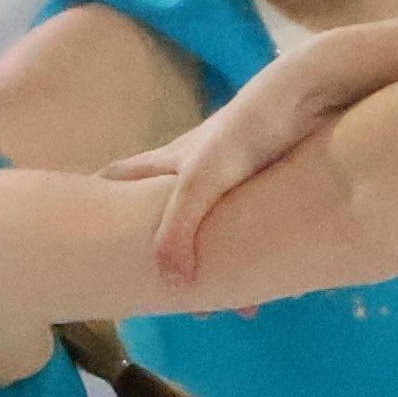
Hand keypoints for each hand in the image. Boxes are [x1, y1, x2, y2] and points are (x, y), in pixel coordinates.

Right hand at [109, 41, 364, 288]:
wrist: (315, 94)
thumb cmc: (248, 129)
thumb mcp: (202, 178)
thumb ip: (177, 229)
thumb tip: (172, 283)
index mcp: (169, 163)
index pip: (118, 178)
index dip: (95, 201)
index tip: (81, 235)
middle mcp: (197, 170)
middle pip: (166, 211)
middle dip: (164, 252)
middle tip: (171, 295)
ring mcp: (235, 177)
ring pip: (215, 225)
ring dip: (217, 261)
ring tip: (231, 302)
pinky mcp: (271, 181)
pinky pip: (256, 225)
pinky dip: (259, 252)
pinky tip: (277, 277)